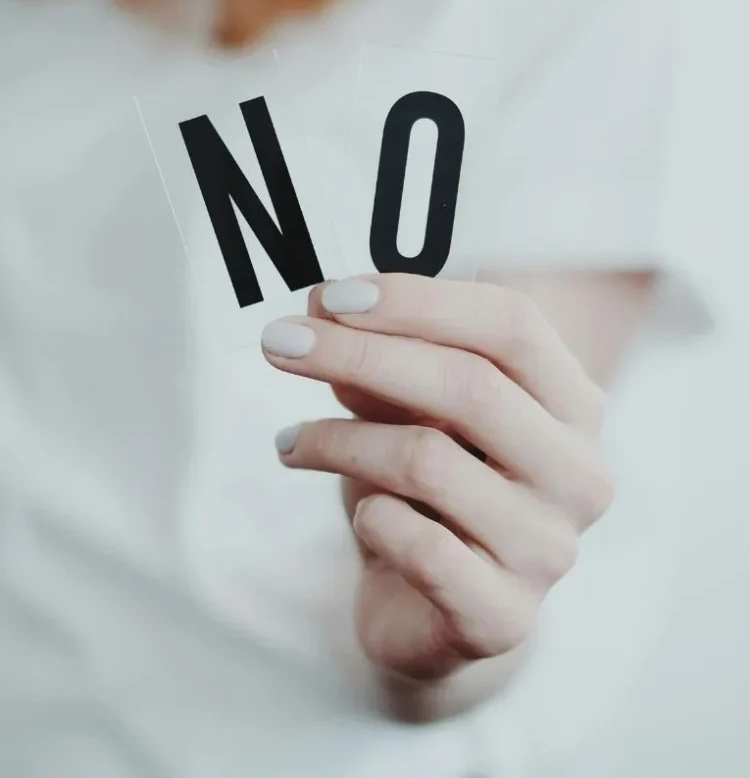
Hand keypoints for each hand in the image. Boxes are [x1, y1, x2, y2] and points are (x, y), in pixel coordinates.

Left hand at [261, 274, 612, 681]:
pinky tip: (358, 515)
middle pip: (469, 385)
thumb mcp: (409, 409)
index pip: (511, 324)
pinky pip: (423, 550)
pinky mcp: (505, 617)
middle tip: (280, 343)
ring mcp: (549, 549)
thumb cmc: (431, 488)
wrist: (437, 609)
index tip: (330, 295)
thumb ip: (381, 359)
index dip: (418, 300)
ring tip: (292, 440)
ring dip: (340, 440)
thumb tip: (320, 305)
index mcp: (574, 404)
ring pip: (428, 461)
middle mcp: (579, 472)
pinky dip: (372, 518)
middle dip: (359, 355)